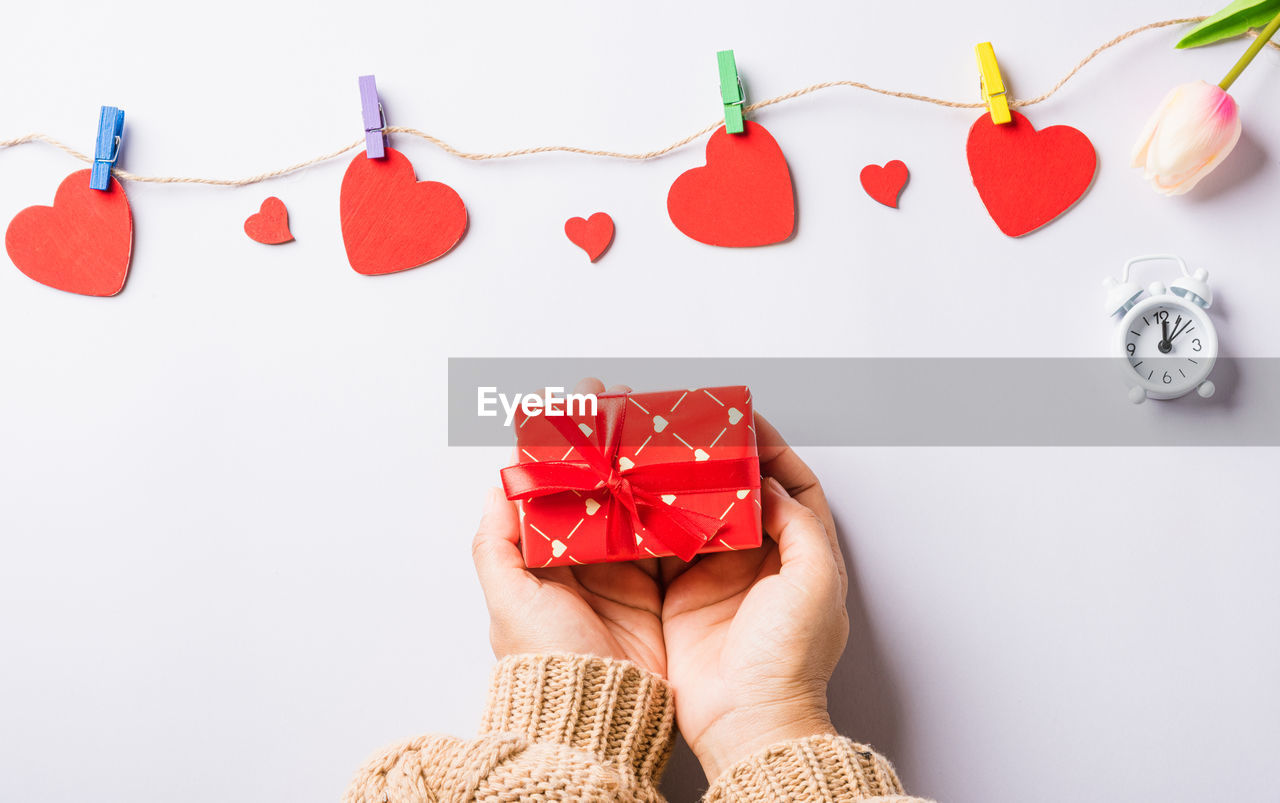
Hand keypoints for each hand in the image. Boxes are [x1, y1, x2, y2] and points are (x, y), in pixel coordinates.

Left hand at [471, 379, 666, 676]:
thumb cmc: (546, 660)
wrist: (598, 714)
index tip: (571, 402)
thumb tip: (497, 488)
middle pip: (598, 485)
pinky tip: (681, 472)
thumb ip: (497, 545)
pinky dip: (675, 503)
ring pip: (634, 501)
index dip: (560, 444)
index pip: (552, 486)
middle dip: (608, 441)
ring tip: (651, 422)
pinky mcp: (657, 587)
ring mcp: (623, 571)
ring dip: (642, 462)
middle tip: (620, 398)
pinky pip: (668, 534)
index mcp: (544, 557)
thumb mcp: (509, 601)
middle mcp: (584, 559)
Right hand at [661, 414, 848, 779]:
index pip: (795, 485)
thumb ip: (799, 524)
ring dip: (688, 485)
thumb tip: (770, 485)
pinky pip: (670, 544)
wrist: (746, 720)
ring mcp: (721, 576)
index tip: (749, 422)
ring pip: (704, 513)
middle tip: (698, 431)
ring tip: (668, 454)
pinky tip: (643, 497)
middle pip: (745, 494)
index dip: (775, 450)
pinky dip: (657, 519)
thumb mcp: (814, 581)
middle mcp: (763, 561)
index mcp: (804, 554)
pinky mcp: (683, 593)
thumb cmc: (790, 659)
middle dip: (724, 461)